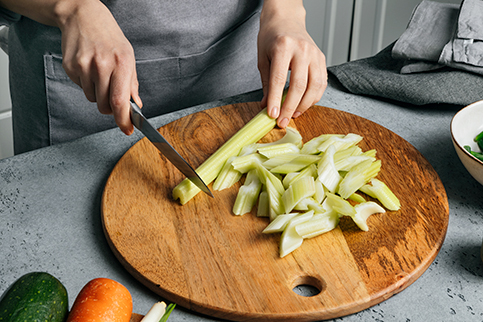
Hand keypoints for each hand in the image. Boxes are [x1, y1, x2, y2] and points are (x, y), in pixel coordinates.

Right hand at [58, 0, 140, 134]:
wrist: (84, 17)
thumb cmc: (109, 37)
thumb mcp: (128, 56)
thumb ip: (132, 83)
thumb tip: (136, 105)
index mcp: (121, 63)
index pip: (120, 101)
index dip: (123, 120)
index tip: (127, 129)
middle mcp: (102, 65)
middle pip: (104, 105)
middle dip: (110, 108)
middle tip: (111, 94)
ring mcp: (84, 66)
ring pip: (92, 99)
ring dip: (97, 94)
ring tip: (99, 73)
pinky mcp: (70, 67)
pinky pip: (81, 88)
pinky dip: (86, 84)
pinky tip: (89, 68)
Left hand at [258, 0, 326, 127]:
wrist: (286, 20)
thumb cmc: (271, 38)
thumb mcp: (263, 59)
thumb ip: (265, 83)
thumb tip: (267, 106)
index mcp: (283, 47)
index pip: (279, 79)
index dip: (276, 100)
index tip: (272, 115)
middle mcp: (302, 50)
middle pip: (299, 86)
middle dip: (290, 107)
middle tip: (282, 121)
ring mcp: (315, 54)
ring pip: (314, 87)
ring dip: (303, 105)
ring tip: (293, 115)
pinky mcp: (322, 58)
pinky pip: (321, 84)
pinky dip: (313, 97)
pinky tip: (303, 104)